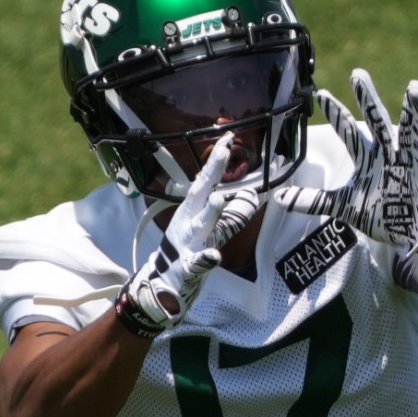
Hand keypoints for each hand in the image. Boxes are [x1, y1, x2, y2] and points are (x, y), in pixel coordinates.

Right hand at [116, 133, 259, 336]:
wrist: (166, 280)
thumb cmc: (190, 248)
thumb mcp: (208, 226)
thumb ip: (231, 212)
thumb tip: (251, 195)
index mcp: (193, 208)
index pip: (206, 178)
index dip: (216, 158)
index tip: (227, 136)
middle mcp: (190, 219)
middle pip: (200, 191)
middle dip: (212, 170)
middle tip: (224, 149)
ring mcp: (189, 241)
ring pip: (200, 224)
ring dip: (209, 212)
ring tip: (218, 199)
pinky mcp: (189, 264)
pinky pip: (199, 262)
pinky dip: (206, 258)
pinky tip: (213, 255)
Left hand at [273, 68, 417, 250]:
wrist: (412, 231)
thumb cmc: (381, 214)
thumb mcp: (344, 207)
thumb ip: (314, 200)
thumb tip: (278, 199)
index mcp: (368, 158)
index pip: (348, 132)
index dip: (336, 114)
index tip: (321, 93)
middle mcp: (388, 153)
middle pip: (376, 121)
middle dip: (367, 99)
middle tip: (357, 73)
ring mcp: (411, 161)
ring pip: (412, 130)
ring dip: (413, 110)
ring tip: (416, 86)